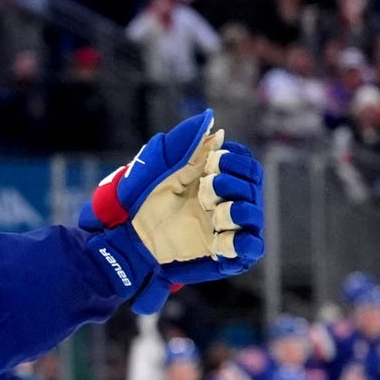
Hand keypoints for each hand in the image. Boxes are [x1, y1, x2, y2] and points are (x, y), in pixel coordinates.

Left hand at [82, 110, 263, 313]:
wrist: (125, 235)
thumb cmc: (139, 201)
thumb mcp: (157, 166)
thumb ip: (184, 143)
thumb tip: (212, 124)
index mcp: (212, 177)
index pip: (245, 163)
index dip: (235, 159)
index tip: (213, 161)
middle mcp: (224, 201)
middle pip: (253, 184)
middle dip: (233, 180)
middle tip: (206, 184)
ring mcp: (225, 228)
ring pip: (253, 214)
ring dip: (236, 208)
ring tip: (209, 209)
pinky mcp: (223, 255)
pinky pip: (251, 247)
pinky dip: (242, 240)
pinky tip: (219, 234)